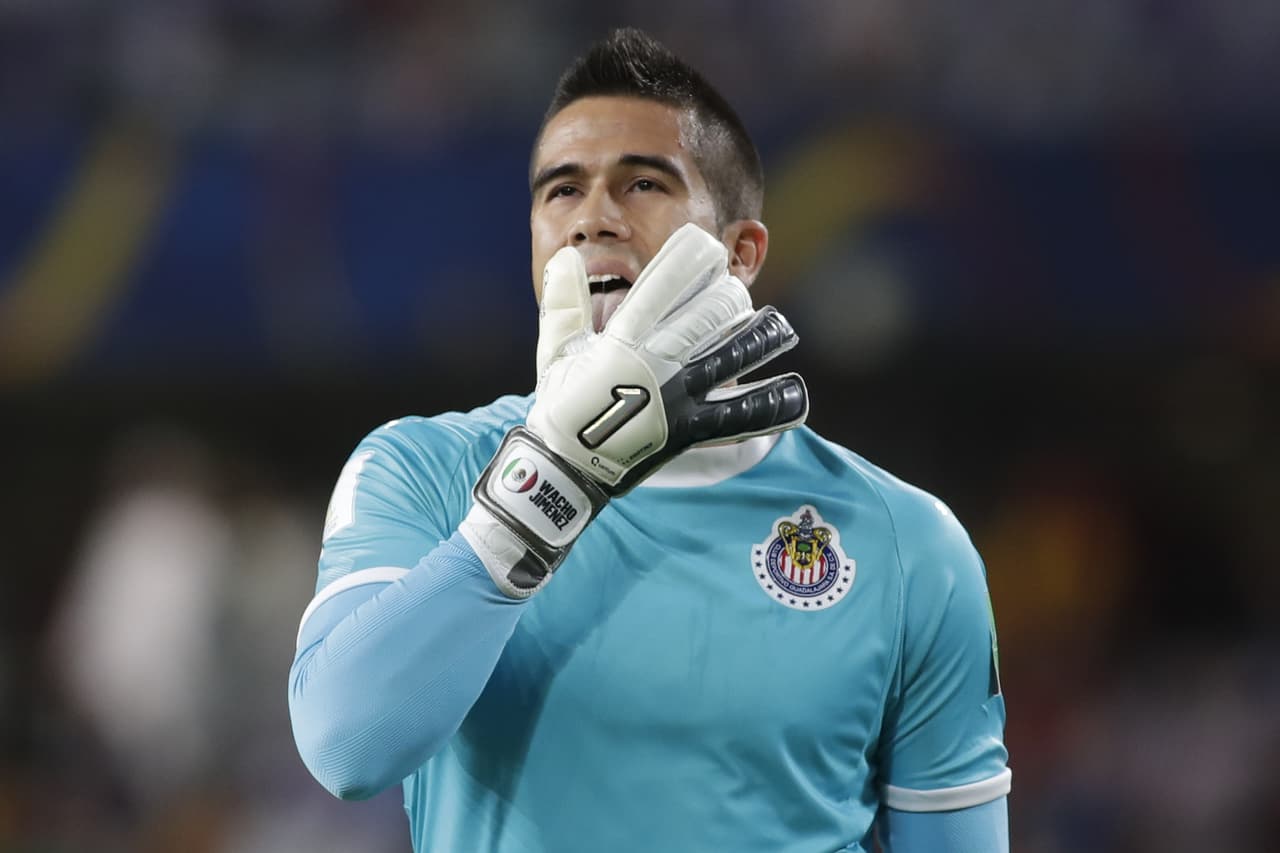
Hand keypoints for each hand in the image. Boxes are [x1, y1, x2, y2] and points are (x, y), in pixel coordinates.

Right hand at [461, 223, 807, 595]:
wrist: (566, 469)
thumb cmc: (560, 406)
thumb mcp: (555, 350)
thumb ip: (564, 301)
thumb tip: (569, 254)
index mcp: (622, 342)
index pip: (659, 290)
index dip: (686, 262)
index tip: (705, 244)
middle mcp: (655, 365)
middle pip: (705, 317)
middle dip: (726, 297)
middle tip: (733, 291)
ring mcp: (677, 398)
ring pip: (727, 356)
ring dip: (756, 337)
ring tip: (776, 326)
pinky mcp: (690, 430)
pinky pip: (737, 416)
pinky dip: (767, 405)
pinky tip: (794, 392)